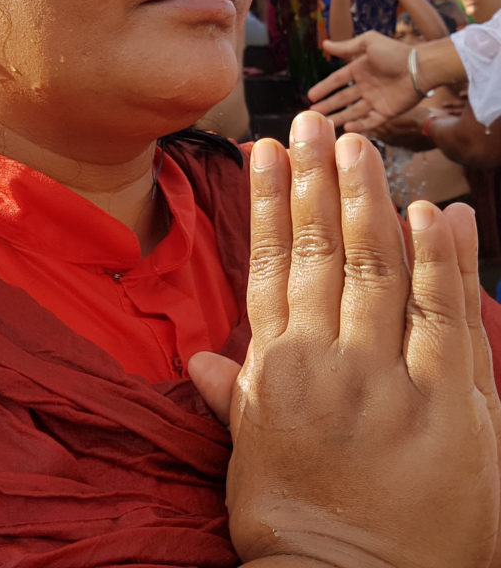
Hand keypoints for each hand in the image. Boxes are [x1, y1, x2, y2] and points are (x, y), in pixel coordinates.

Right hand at [191, 112, 500, 567]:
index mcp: (275, 367)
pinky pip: (445, 320)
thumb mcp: (249, 455)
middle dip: (317, 181)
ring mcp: (387, 380)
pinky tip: (434, 214)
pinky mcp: (448, 408)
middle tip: (316, 123)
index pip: (267, 263)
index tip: (265, 150)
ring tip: (363, 148)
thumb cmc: (294, 523)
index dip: (265, 202)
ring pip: (377, 270)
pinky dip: (441, 263)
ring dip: (370, 203)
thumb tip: (199, 359)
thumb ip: (234, 395)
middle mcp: (325, 360)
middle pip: (318, 251)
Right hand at [307, 32, 417, 130]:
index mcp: (360, 70)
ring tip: (326, 123)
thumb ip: (346, 47)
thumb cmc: (395, 52)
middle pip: (342, 99)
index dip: (323, 88)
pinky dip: (359, 126)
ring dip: (339, 117)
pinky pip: (370, 121)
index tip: (310, 96)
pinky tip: (347, 128)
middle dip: (327, 106)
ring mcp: (376, 100)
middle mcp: (366, 86)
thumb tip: (325, 43)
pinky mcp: (388, 112)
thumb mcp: (368, 43)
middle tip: (312, 113)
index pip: (337, 81)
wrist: (421, 67)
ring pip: (353, 112)